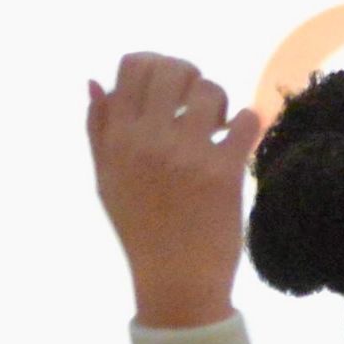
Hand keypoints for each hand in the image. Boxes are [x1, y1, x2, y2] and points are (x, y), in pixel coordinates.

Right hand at [87, 54, 263, 329]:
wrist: (176, 278)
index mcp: (118, 140)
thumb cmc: (141, 227)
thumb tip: (96, 81)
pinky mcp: (223, 172)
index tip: (168, 88)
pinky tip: (238, 139)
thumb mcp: (107, 179)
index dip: (155, 65)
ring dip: (218, 102)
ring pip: (210, 90)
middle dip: (189, 77)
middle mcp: (148, 142)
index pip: (133, 67)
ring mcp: (186, 155)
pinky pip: (245, 120)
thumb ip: (99, 129)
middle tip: (195, 103)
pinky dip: (247, 122)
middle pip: (173, 70)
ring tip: (216, 126)